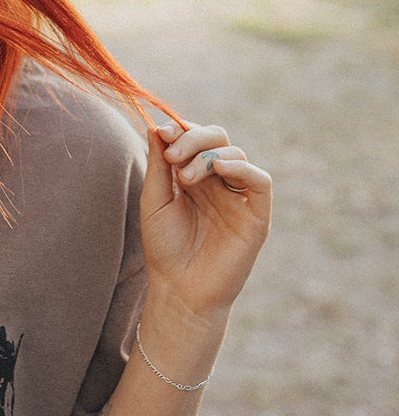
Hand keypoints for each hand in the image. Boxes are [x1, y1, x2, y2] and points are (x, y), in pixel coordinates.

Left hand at [141, 120, 271, 323]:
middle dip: (193, 138)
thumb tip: (155, 125)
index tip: (162, 133)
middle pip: (217, 138)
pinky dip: (243, 168)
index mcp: (194, 175)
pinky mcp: (256, 216)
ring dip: (208, 156)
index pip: (195, 137)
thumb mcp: (154, 200)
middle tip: (173, 155)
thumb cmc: (164, 248)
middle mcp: (218, 182)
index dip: (181, 129)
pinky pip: (260, 181)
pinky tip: (220, 169)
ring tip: (185, 178)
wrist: (179, 290)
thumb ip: (158, 164)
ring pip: (235, 154)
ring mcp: (238, 197)